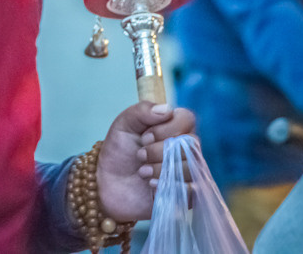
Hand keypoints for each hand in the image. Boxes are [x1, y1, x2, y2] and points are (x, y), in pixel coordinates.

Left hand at [95, 102, 195, 221]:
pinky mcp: (187, 193)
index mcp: (173, 127)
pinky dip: (170, 185)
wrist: (109, 184)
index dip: (166, 128)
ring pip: (191, 165)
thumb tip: (168, 109)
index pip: (187, 118)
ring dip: (161, 168)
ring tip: (142, 171)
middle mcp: (185, 147)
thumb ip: (142, 111)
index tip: (144, 137)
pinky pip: (194, 188)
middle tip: (140, 155)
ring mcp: (188, 170)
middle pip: (191, 143)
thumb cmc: (119, 151)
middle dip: (159, 150)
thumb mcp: (124, 124)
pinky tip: (152, 184)